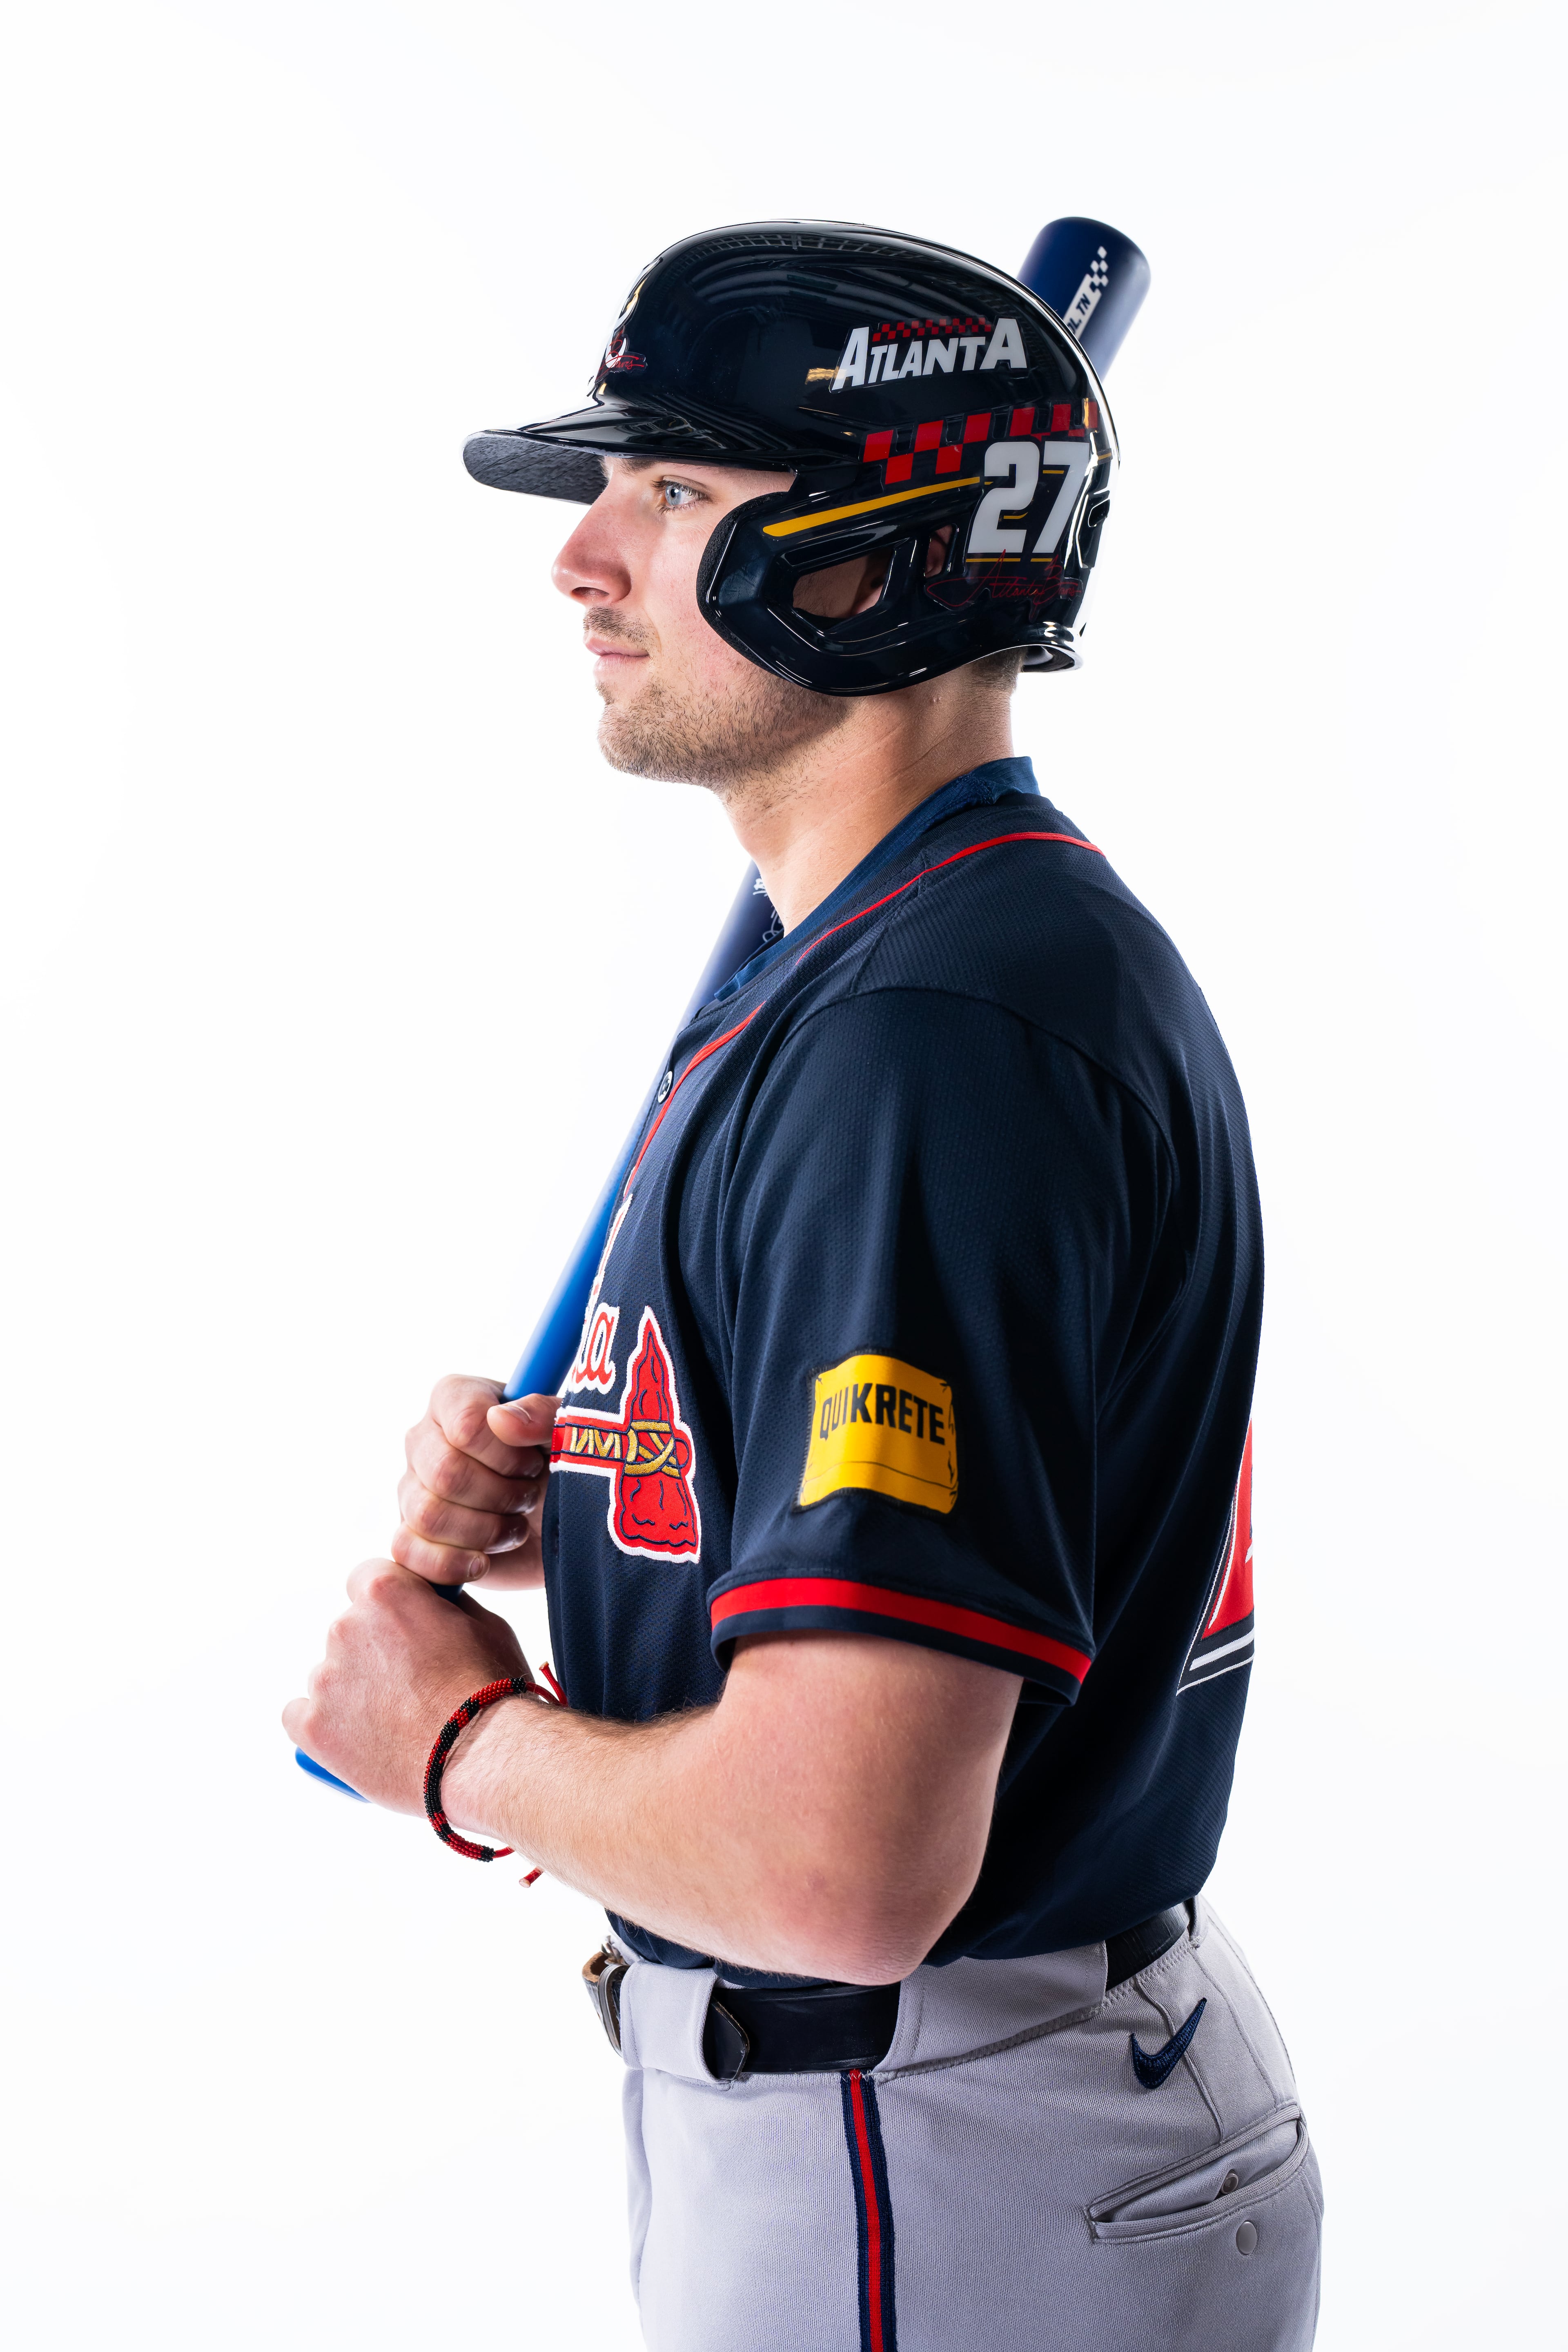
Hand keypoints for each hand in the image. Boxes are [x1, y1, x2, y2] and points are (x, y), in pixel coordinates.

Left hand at [283, 1558, 531, 1809]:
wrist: (483, 1757)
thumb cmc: (491, 1688)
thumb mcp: (484, 1624)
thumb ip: (445, 1606)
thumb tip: (430, 1603)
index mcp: (384, 1591)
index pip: (367, 1578)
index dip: (388, 1605)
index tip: (404, 1628)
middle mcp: (345, 1627)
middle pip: (349, 1632)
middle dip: (374, 1653)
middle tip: (411, 1686)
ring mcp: (325, 1679)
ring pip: (330, 1677)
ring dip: (353, 1692)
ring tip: (394, 1724)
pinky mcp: (312, 1727)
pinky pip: (300, 1717)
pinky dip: (323, 1726)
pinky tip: (353, 1739)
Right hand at [393, 1378, 558, 1589]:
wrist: (563, 1522)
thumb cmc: (563, 1465)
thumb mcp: (571, 1432)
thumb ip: (544, 1415)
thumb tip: (501, 1420)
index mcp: (455, 1398)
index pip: (466, 1423)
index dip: (505, 1453)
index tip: (533, 1463)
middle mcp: (424, 1439)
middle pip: (445, 1473)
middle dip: (501, 1495)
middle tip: (528, 1496)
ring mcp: (411, 1488)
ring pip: (429, 1516)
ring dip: (485, 1530)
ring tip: (513, 1525)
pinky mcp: (410, 1536)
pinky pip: (408, 1553)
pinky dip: (453, 1564)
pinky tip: (484, 1560)